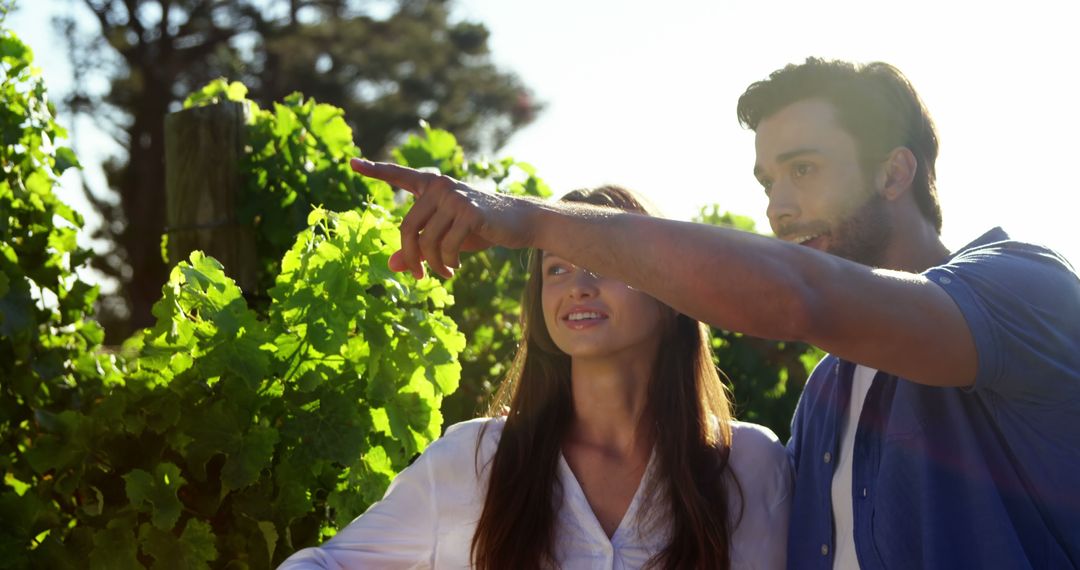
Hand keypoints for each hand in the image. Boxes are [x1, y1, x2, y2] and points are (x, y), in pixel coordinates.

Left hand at [350, 158, 535, 278]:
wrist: (519, 223)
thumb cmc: (479, 228)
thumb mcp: (445, 237)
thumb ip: (418, 247)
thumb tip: (391, 265)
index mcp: (431, 186)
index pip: (399, 175)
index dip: (374, 170)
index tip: (351, 162)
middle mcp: (440, 186)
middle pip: (407, 229)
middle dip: (412, 258)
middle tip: (419, 277)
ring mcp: (454, 197)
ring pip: (427, 242)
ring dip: (434, 265)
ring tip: (446, 273)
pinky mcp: (469, 212)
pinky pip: (446, 247)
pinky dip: (448, 263)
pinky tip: (456, 266)